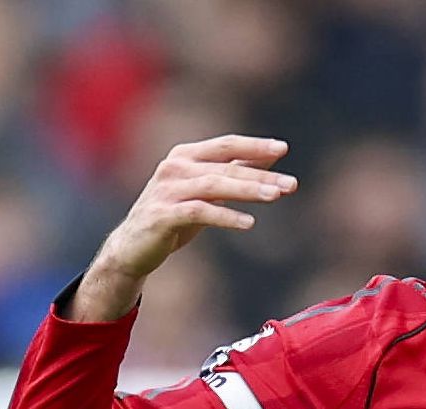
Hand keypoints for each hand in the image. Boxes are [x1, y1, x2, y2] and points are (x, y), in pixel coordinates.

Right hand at [71, 136, 296, 320]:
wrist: (133, 247)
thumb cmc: (174, 216)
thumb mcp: (206, 192)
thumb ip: (234, 172)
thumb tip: (271, 156)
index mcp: (185, 156)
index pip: (225, 145)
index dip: (254, 146)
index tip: (284, 148)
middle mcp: (175, 167)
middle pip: (225, 166)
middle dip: (261, 174)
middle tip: (292, 184)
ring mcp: (166, 190)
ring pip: (214, 185)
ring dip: (248, 190)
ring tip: (276, 196)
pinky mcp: (162, 214)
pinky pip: (199, 212)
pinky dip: (225, 216)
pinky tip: (249, 223)